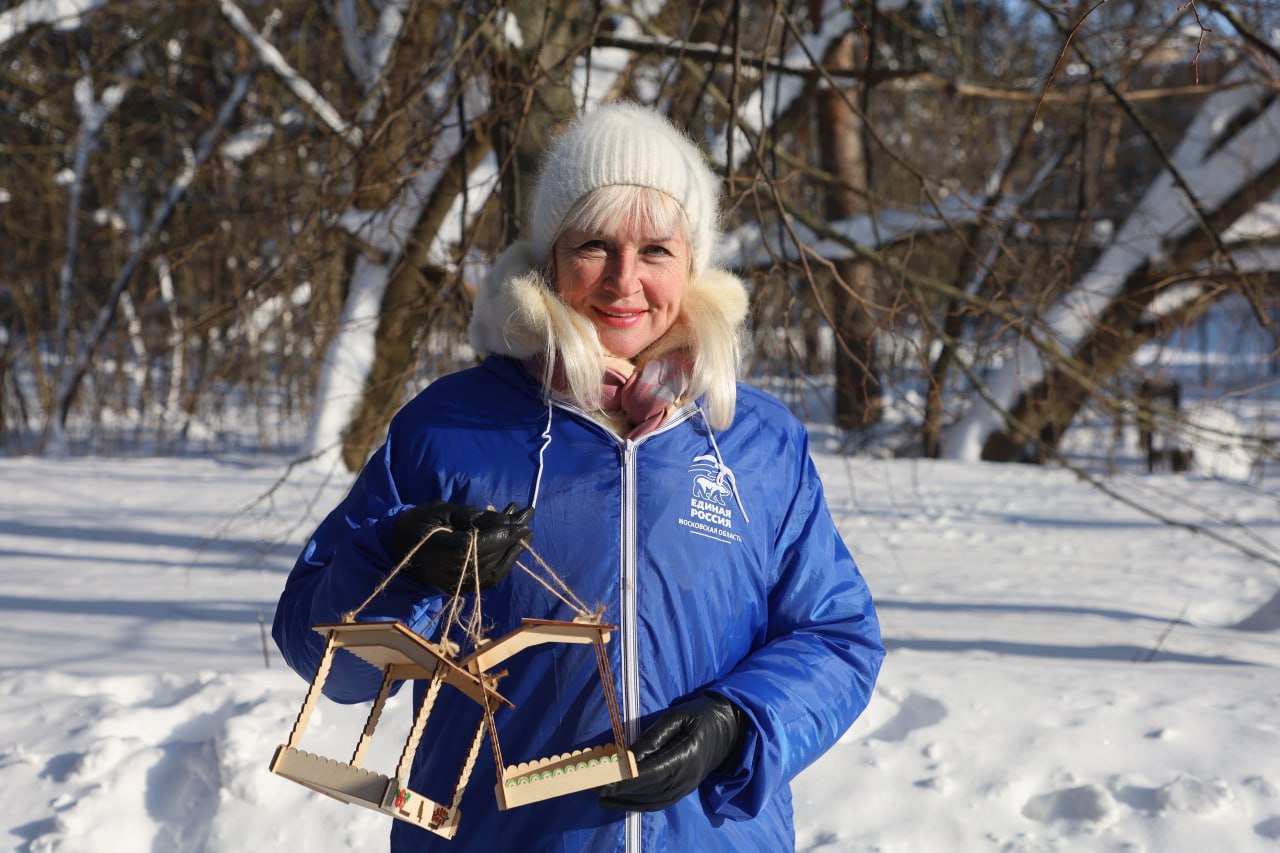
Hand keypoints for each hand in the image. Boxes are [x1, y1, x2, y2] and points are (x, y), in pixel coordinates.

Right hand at [392, 501, 532, 592]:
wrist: (399, 547)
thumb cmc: (421, 522)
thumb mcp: (443, 510)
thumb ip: (473, 516)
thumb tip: (505, 521)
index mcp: (436, 549)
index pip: (473, 546)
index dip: (498, 537)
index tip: (520, 524)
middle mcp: (446, 572)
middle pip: (486, 559)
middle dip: (511, 540)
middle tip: (529, 520)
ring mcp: (454, 584)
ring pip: (491, 572)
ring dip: (513, 552)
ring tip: (526, 534)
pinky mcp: (460, 589)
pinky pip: (487, 580)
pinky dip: (504, 565)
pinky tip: (514, 549)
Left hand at [598, 693, 743, 811]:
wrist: (730, 727)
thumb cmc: (700, 715)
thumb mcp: (677, 715)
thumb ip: (653, 735)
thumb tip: (630, 754)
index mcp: (686, 755)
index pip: (651, 773)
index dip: (625, 780)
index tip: (603, 782)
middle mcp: (687, 777)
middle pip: (649, 790)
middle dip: (620, 792)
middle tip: (595, 789)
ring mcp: (687, 787)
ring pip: (653, 801)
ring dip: (626, 802)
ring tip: (603, 798)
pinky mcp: (685, 790)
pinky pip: (660, 802)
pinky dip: (640, 804)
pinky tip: (624, 800)